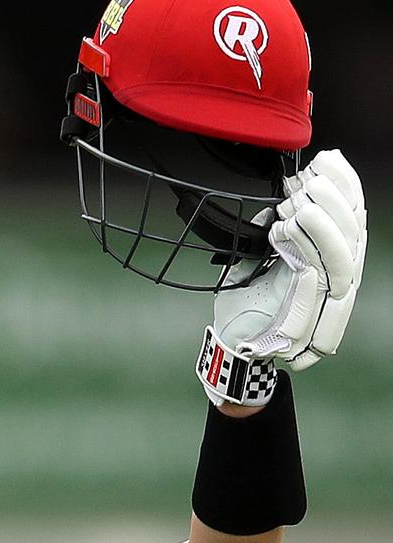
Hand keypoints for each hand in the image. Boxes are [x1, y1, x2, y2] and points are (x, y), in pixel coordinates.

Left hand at [198, 150, 366, 405]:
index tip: (326, 158)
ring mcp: (326, 293)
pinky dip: (302, 250)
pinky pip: (314, 275)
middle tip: (307, 177)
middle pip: (353, 231)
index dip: (345, 184)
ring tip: (298, 202)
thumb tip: (279, 197)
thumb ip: (273, 227)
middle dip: (335, 198)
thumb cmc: (247, 299)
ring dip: (321, 224)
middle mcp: (339, 274)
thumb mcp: (259, 253)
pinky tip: (283, 229)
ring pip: (340, 254)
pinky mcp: (307, 309)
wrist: (233, 339)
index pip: (352, 214)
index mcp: (332, 256)